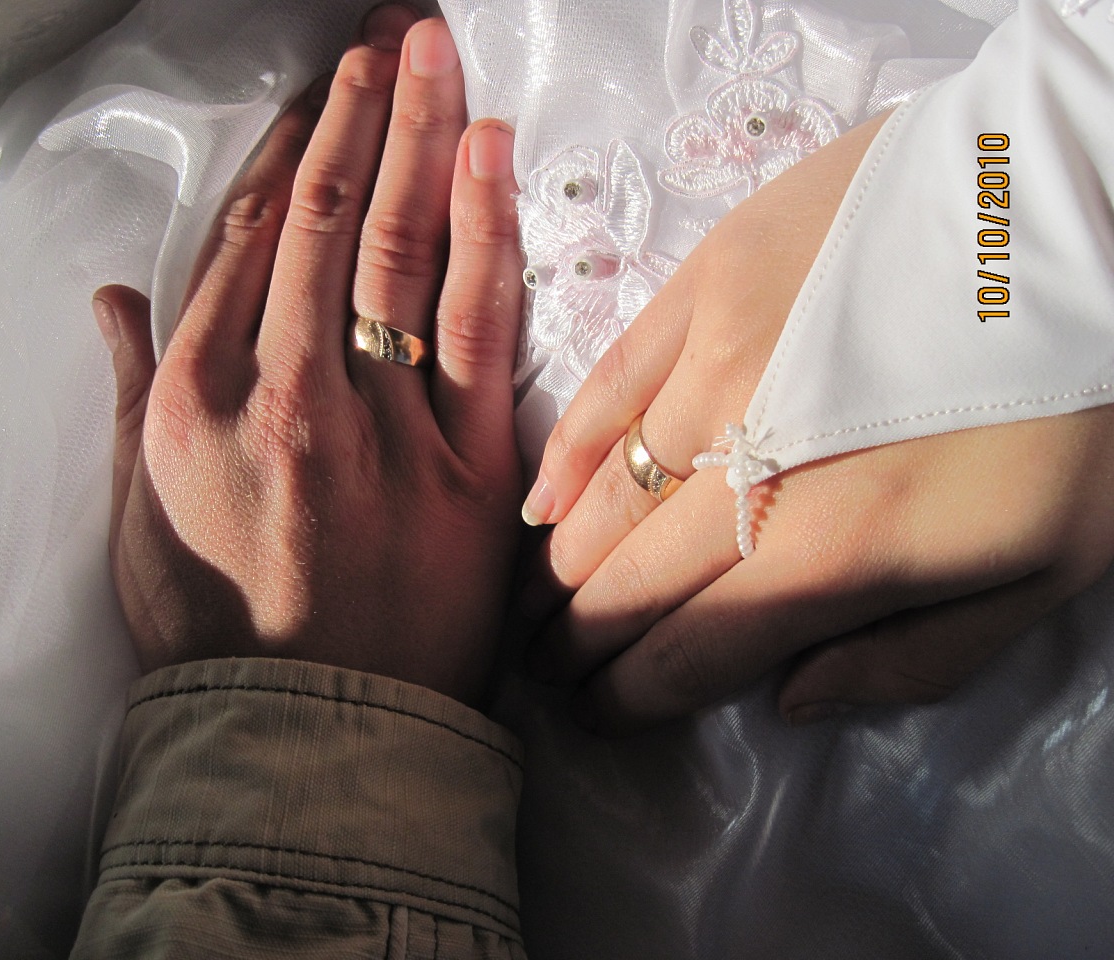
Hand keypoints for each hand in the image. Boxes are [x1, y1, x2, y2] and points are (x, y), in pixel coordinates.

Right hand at [92, 8, 523, 706]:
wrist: (308, 735)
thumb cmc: (215, 630)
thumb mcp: (141, 511)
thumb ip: (128, 393)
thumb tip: (115, 300)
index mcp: (198, 399)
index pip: (248, 242)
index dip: (290, 155)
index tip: (319, 97)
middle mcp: (287, 392)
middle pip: (330, 223)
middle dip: (362, 115)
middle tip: (390, 38)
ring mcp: (382, 426)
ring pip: (403, 253)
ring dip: (422, 141)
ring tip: (437, 58)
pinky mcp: (466, 469)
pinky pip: (480, 333)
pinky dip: (485, 236)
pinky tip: (491, 158)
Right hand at [518, 112, 1113, 732]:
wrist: (1078, 208)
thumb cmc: (1079, 400)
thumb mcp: (1047, 567)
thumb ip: (914, 659)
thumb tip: (790, 699)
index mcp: (837, 550)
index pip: (692, 648)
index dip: (631, 696)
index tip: (598, 714)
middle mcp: (751, 465)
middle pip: (630, 579)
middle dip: (579, 640)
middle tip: (552, 669)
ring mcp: (718, 365)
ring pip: (606, 491)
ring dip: (564, 563)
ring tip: (541, 602)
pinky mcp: (706, 284)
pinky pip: (608, 385)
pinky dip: (567, 455)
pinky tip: (544, 502)